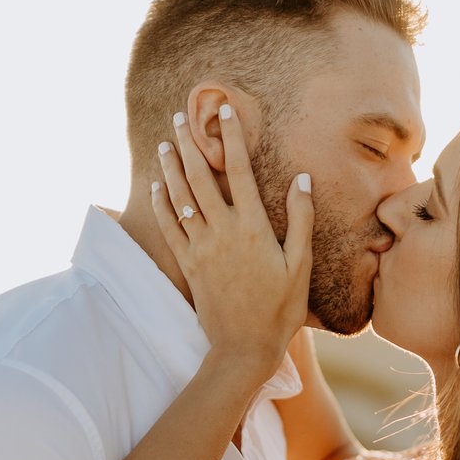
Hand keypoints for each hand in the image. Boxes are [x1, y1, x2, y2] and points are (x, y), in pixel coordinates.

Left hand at [150, 105, 310, 371]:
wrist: (244, 348)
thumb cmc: (280, 309)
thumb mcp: (300, 264)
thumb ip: (301, 219)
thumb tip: (301, 178)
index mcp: (253, 227)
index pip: (239, 170)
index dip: (231, 137)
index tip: (225, 111)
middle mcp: (223, 232)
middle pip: (202, 177)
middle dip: (191, 143)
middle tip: (182, 117)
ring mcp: (201, 248)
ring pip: (181, 198)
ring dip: (171, 168)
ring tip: (164, 143)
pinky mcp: (188, 265)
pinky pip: (170, 228)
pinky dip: (162, 204)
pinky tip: (158, 186)